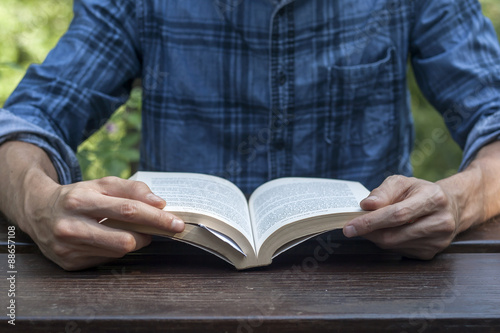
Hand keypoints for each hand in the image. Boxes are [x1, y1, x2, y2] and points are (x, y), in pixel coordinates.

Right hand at [22, 176, 183, 270]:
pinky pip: (107, 259)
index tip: (176, 223)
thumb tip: (159, 203)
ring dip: (135, 241)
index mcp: (81, 200)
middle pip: (125, 238)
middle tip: (163, 228)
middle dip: (150, 234)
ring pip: (119, 251)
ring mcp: (68, 248)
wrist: (37, 211)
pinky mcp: (68, 263)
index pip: (128, 210)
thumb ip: (132, 189)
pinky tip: (111, 239)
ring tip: (133, 231)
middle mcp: (71, 226)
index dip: (156, 218)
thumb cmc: (78, 196)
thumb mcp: (102, 184)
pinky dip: (116, 249)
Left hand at [342, 175, 458, 259]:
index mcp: (434, 199)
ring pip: (394, 245)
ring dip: (376, 237)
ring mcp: (438, 241)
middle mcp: (441, 222)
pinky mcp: (431, 253)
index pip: (397, 214)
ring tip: (371, 225)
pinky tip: (389, 232)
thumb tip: (366, 206)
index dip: (371, 222)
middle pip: (394, 234)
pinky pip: (399, 251)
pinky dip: (388, 243)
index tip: (349, 226)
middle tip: (351, 228)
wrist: (450, 206)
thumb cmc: (420, 192)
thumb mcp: (402, 183)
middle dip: (368, 232)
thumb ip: (383, 192)